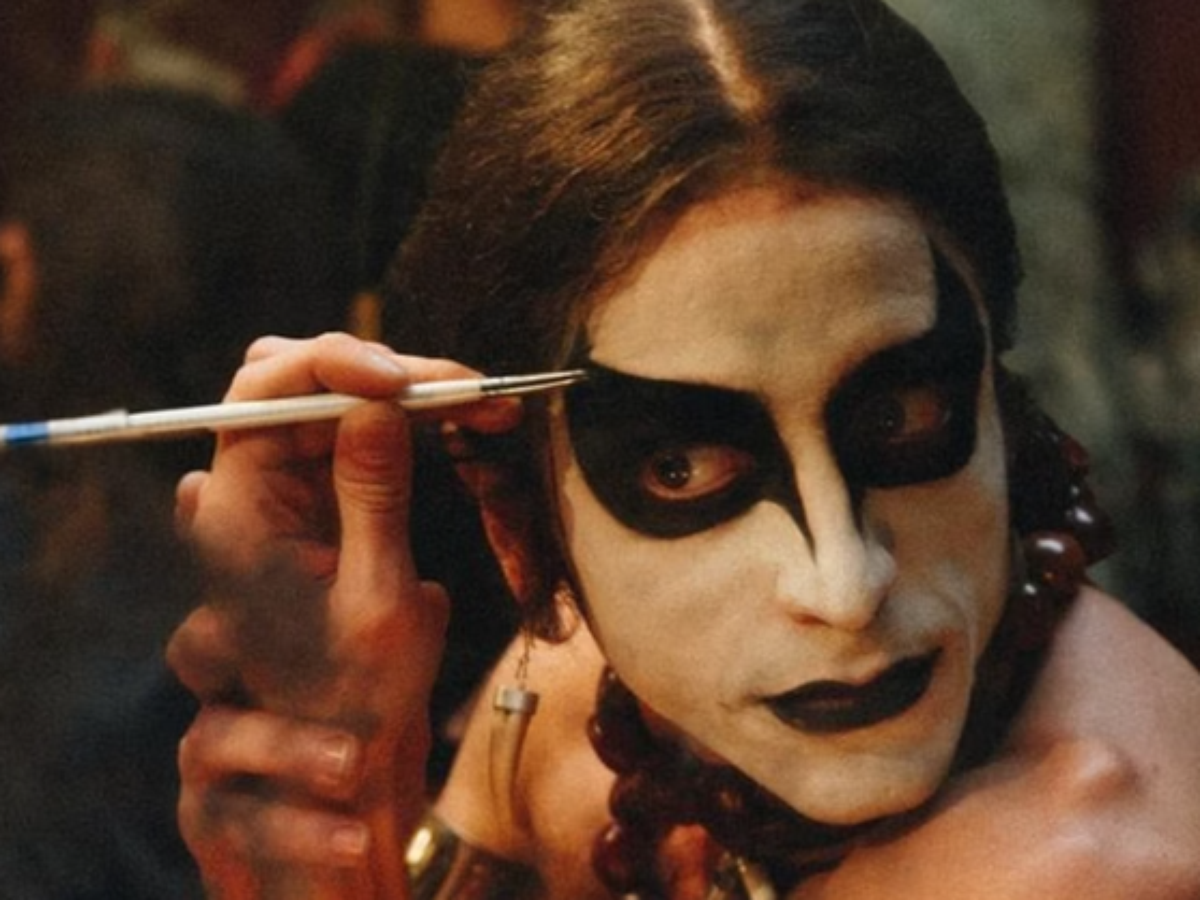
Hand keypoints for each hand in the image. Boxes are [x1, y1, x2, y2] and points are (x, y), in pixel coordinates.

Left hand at [167, 333, 521, 896]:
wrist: (344, 752)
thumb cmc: (355, 697)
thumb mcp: (378, 601)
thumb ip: (373, 497)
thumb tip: (377, 405)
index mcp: (240, 512)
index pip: (266, 391)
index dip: (335, 365)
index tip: (407, 381)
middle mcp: (249, 488)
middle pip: (297, 380)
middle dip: (383, 372)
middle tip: (465, 392)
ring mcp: (283, 490)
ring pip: (333, 400)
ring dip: (409, 393)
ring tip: (485, 406)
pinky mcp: (320, 498)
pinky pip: (358, 434)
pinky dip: (414, 422)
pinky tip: (467, 424)